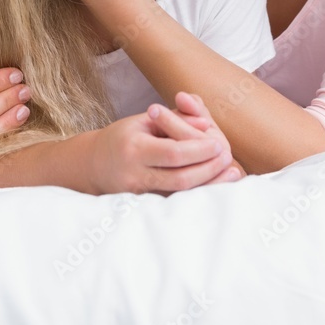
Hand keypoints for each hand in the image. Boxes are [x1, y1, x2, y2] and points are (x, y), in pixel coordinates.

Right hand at [89, 93, 238, 194]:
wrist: (94, 166)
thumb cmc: (123, 137)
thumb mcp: (144, 120)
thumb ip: (176, 119)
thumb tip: (205, 124)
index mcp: (135, 148)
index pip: (173, 152)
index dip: (199, 150)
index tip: (219, 143)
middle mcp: (135, 174)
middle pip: (180, 177)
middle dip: (208, 168)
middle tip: (228, 157)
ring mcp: (138, 194)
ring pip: (180, 193)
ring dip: (209, 183)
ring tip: (230, 172)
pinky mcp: (144, 205)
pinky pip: (175, 200)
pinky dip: (197, 193)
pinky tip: (215, 186)